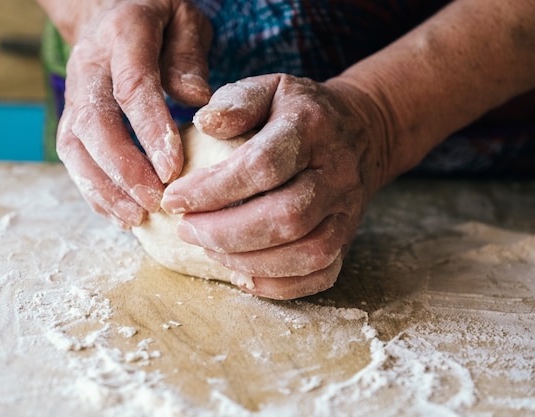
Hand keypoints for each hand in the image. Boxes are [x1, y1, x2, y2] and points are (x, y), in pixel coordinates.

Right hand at [49, 0, 212, 227]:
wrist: (110, 10)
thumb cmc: (158, 20)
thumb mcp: (184, 20)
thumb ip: (188, 56)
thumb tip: (197, 101)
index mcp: (123, 36)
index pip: (132, 86)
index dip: (149, 130)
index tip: (172, 169)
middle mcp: (89, 66)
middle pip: (93, 122)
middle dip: (123, 168)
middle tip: (155, 201)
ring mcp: (75, 94)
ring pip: (74, 146)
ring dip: (103, 188)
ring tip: (136, 218)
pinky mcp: (72, 118)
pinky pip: (73, 158)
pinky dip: (94, 190)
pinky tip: (120, 214)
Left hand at [161, 74, 390, 299]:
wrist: (360, 131)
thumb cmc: (298, 112)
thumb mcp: (269, 88)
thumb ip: (236, 102)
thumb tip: (203, 123)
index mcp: (312, 128)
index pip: (263, 166)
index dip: (214, 189)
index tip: (174, 199)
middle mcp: (337, 173)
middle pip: (285, 217)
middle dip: (225, 232)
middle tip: (185, 230)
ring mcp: (347, 211)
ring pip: (306, 253)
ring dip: (249, 261)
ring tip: (208, 250)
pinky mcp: (348, 238)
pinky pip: (320, 275)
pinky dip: (278, 285)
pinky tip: (241, 274)